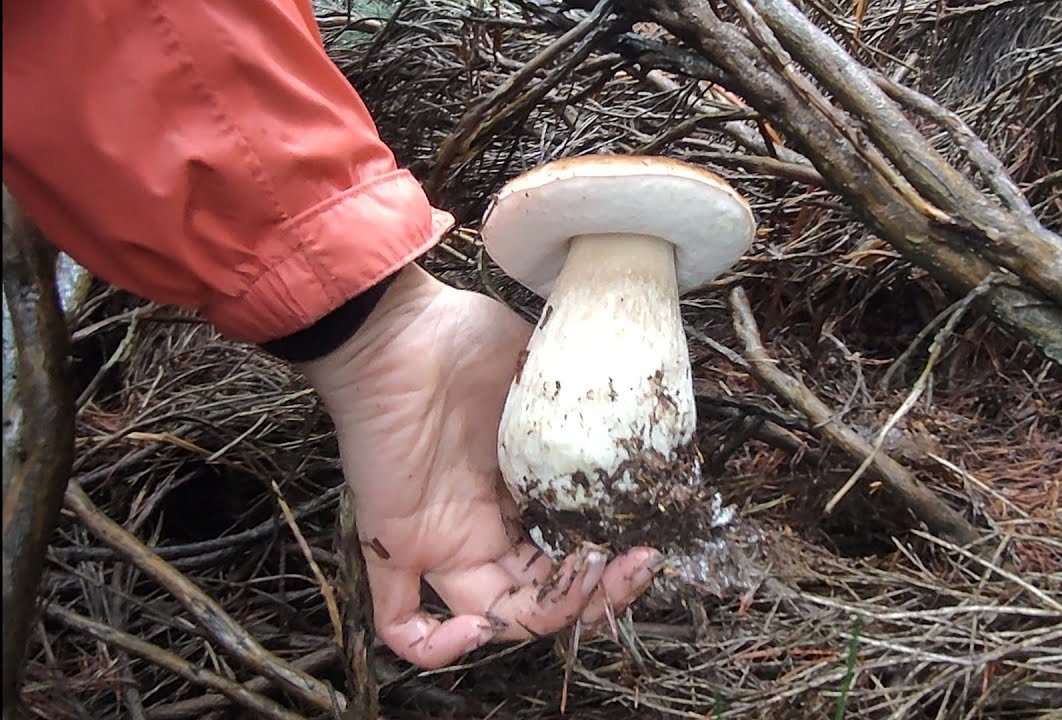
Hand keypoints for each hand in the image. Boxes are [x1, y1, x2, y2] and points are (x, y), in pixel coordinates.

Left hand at [298, 264, 658, 668]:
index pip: (573, 556)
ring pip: (495, 616)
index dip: (614, 565)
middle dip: (600, 595)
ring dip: (549, 616)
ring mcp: (441, 541)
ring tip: (589, 577)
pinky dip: (433, 647)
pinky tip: (476, 628)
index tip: (652, 542)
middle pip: (547, 595)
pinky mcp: (395, 542)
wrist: (396, 327)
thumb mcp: (548, 378)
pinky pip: (399, 623)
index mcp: (523, 494)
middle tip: (637, 564)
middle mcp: (487, 527)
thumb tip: (651, 433)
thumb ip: (588, 412)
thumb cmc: (466, 340)